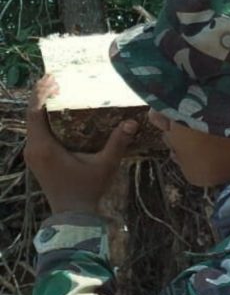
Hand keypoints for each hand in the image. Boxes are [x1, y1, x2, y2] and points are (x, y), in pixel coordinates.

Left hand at [23, 75, 137, 214]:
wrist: (73, 216)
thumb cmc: (87, 189)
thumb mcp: (105, 165)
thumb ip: (117, 143)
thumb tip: (132, 123)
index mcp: (44, 147)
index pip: (35, 113)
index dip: (41, 94)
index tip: (51, 78)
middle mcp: (33, 149)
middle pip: (32, 116)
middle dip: (43, 98)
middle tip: (58, 81)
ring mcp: (33, 156)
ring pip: (34, 126)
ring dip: (43, 110)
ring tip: (59, 95)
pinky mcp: (37, 161)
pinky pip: (37, 135)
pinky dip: (45, 123)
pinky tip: (59, 118)